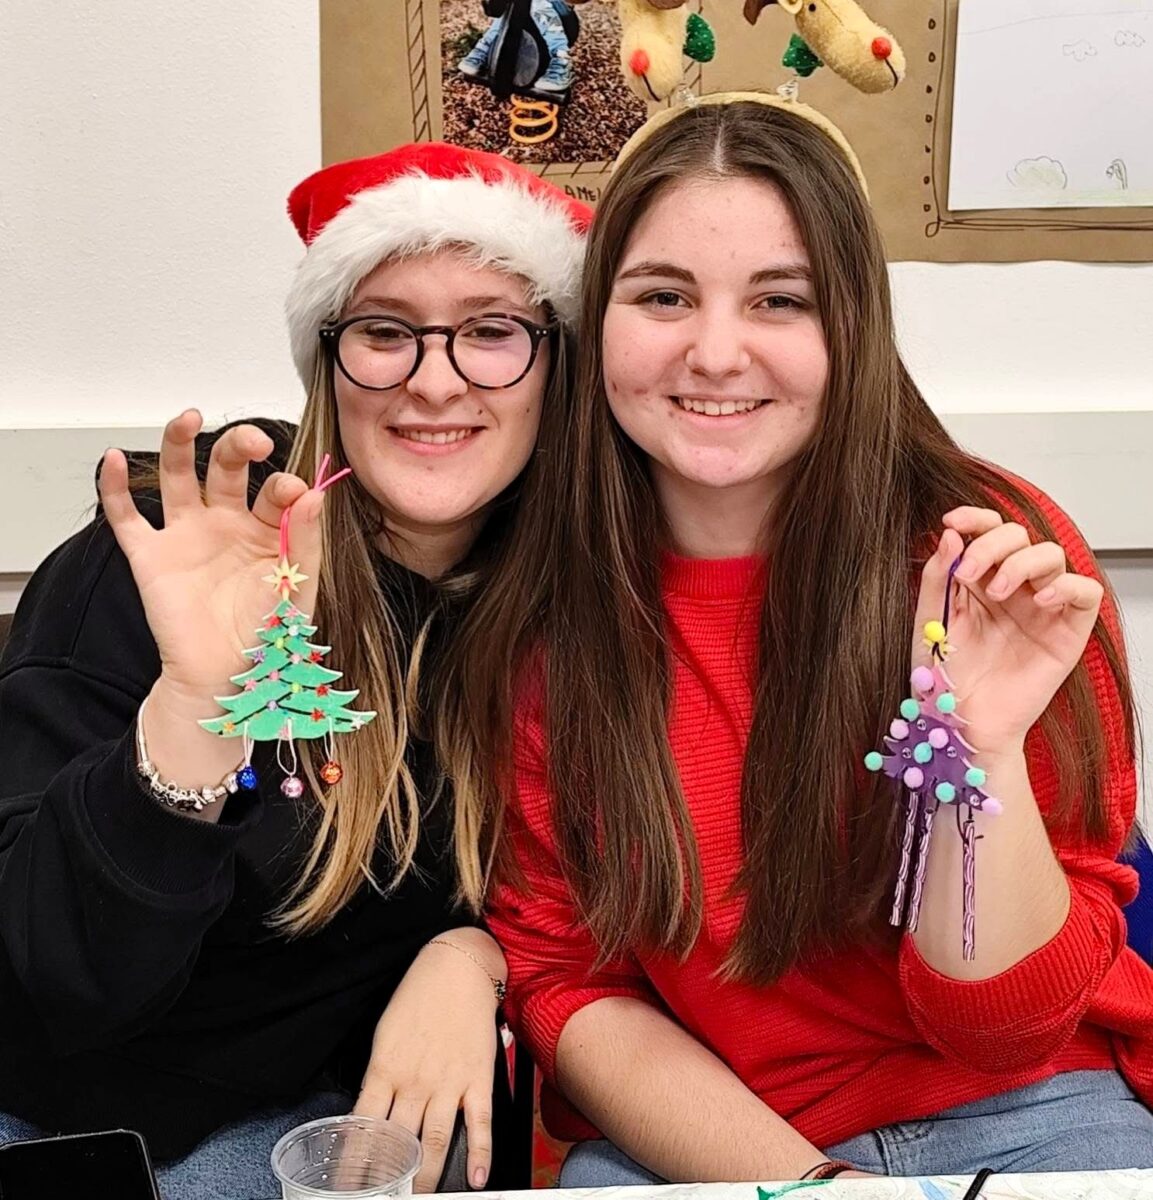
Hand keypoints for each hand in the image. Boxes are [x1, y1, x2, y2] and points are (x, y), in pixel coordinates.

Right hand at [99, 410, 323, 703]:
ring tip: (188, 418)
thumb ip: (305, 540)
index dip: (285, 485)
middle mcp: (226, 523)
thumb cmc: (268, 636)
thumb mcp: (298, 587)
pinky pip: (126, 516)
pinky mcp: (151, 555)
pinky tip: (114, 459)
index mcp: (267, 528)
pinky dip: (114, 487)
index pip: (275, 490)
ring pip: (179, 476)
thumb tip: (313, 494)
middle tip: (254, 441)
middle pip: (228, 469)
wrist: (228, 677)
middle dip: (239, 447)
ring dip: (180, 444)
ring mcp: (187, 535)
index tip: (294, 492)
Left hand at [354, 939, 499, 1191]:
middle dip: (391, 1179)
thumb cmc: (418, 996)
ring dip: (426, 1177)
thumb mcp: (385, 1033)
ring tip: (420, 1199)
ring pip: (434, 1142)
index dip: (354, 1162)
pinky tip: (476, 1178)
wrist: (457, 966)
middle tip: (387, 1197)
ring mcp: (448, 1082)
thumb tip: (371, 1112)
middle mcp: (414, 1081)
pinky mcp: (477, 1078)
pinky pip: (479, 1123)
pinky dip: (480, 1154)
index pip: (362, 1126)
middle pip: (398, 1143)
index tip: (349, 1187)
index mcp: (385, 1069)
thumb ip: (379, 1075)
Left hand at [912, 507, 1102, 758]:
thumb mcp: (929, 619)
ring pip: (1052, 555)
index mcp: (978, 580)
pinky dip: (1068, 586)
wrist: (960, 722)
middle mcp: (1012, 588)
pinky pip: (1086, 593)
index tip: (952, 521)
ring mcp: (1042, 608)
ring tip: (996, 593)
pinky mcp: (1067, 632)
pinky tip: (1039, 600)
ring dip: (1022, 563)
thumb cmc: (944, 676)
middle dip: (991, 544)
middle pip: (1019, 536)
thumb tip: (952, 533)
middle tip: (968, 573)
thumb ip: (937, 576)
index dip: (975, 518)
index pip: (987, 532)